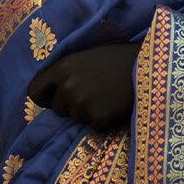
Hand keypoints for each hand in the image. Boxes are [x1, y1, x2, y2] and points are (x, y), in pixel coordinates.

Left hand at [27, 42, 141, 131]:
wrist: (149, 67)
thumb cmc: (117, 59)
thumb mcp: (85, 57)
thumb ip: (64, 72)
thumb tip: (46, 88)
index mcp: (62, 68)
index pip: (34, 92)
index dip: (44, 97)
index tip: (53, 99)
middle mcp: (68, 86)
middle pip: (57, 109)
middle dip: (71, 105)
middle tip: (93, 93)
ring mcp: (82, 104)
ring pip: (76, 118)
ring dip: (89, 112)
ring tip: (107, 96)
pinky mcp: (98, 118)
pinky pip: (94, 126)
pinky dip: (104, 120)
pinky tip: (115, 105)